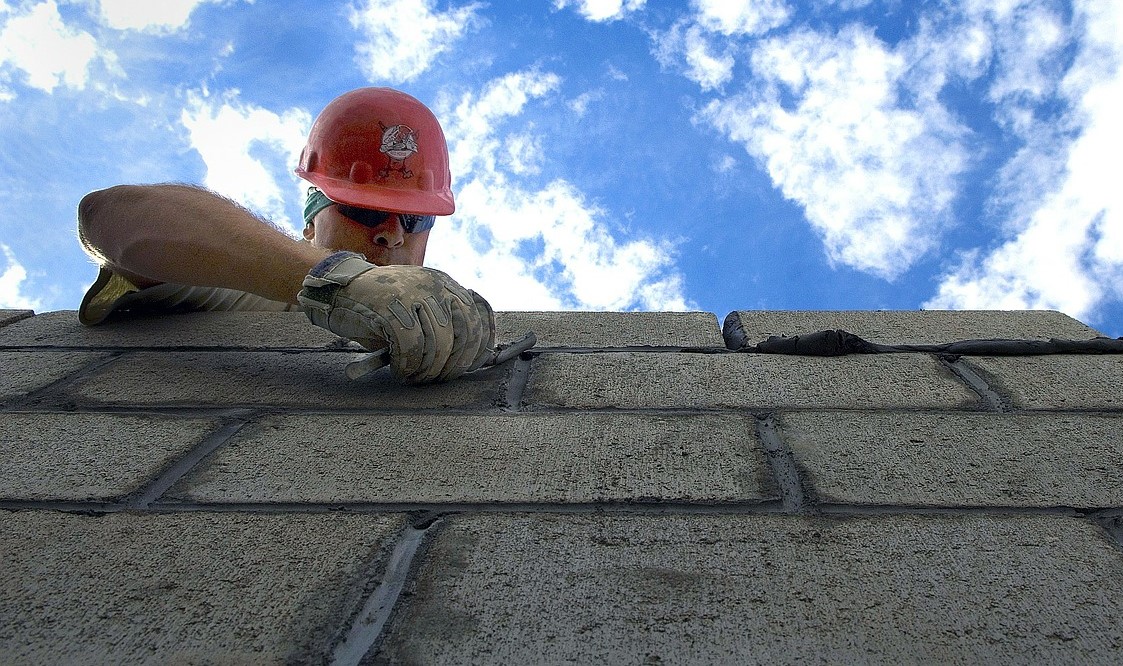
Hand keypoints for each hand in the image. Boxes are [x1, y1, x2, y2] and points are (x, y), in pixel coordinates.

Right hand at [298, 252, 494, 382]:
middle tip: (436, 379)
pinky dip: (408, 365)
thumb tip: (472, 360)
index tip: (471, 367)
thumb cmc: (380, 309)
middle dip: (454, 364)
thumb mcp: (418, 309)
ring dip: (428, 369)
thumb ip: (444, 325)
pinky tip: (399, 370)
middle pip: (464, 332)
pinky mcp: (391, 306)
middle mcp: (434, 285)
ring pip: (439, 343)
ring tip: (415, 377)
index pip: (478, 316)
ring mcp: (413, 293)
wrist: (339, 290)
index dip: (479, 347)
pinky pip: (411, 345)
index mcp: (445, 284)